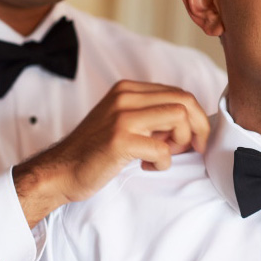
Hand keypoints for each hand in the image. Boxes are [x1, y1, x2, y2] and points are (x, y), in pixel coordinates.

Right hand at [12, 80, 210, 227]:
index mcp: (128, 89)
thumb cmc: (96, 152)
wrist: (61, 170)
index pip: (178, 93)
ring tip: (164, 155)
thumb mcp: (124, 122)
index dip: (194, 117)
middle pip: (184, 100)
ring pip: (179, 117)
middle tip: (193, 149)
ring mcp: (122, 116)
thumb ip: (152, 117)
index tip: (193, 139)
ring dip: (182, 142)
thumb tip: (191, 123)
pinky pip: (163, 149)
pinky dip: (163, 162)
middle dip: (198, 127)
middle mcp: (125, 96)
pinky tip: (147, 166)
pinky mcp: (120, 140)